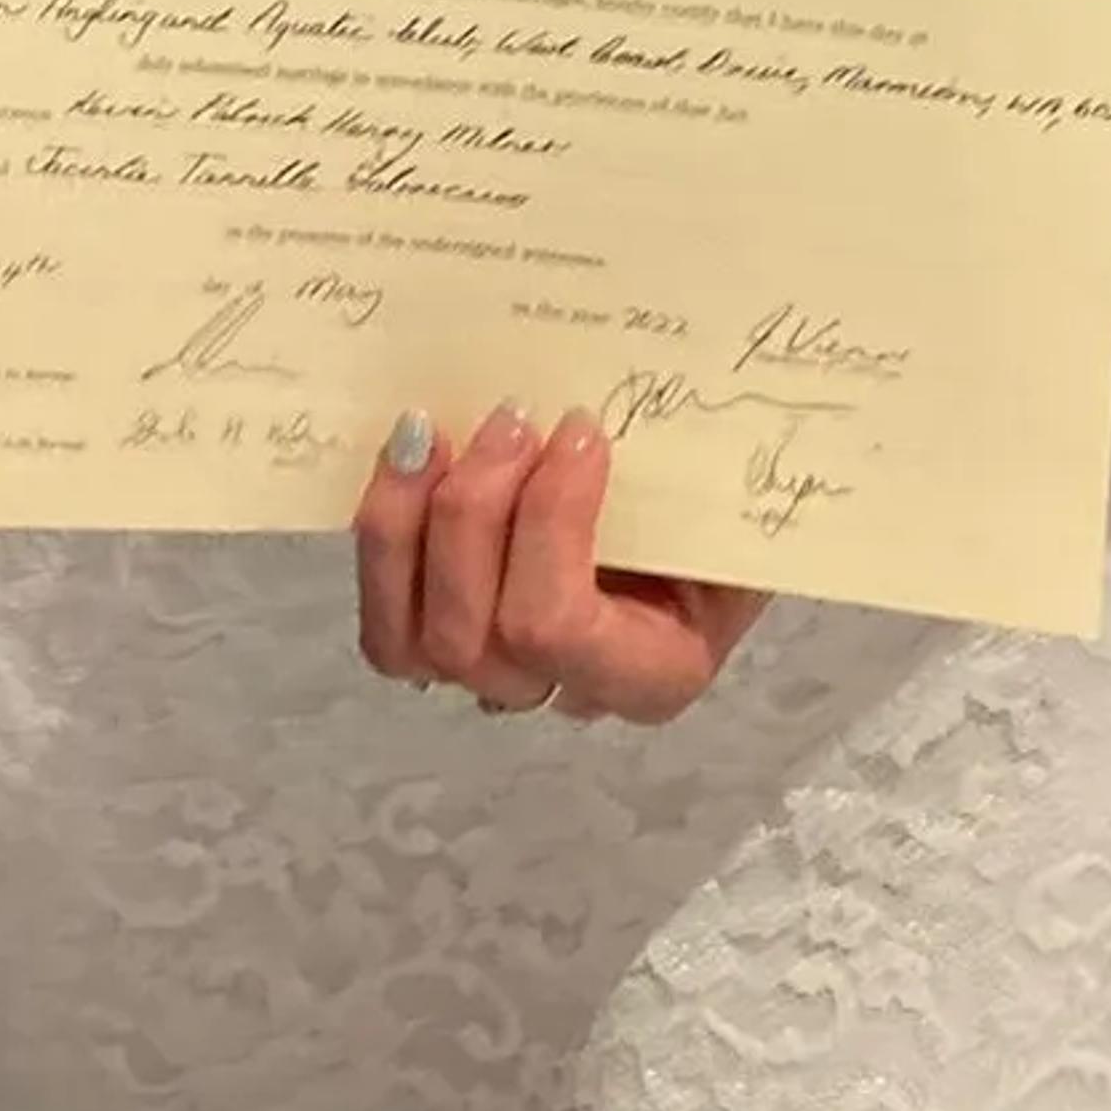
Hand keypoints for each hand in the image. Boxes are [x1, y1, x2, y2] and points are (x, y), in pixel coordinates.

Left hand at [354, 403, 768, 721]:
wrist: (693, 505)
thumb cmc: (714, 498)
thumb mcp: (728, 491)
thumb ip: (690, 479)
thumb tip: (601, 423)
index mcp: (654, 675)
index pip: (559, 630)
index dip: (550, 524)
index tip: (580, 430)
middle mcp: (565, 692)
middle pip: (473, 641)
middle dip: (474, 514)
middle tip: (510, 418)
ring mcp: (491, 675)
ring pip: (407, 644)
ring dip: (407, 524)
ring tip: (430, 430)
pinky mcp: (435, 639)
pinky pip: (384, 619)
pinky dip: (383, 535)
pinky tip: (404, 457)